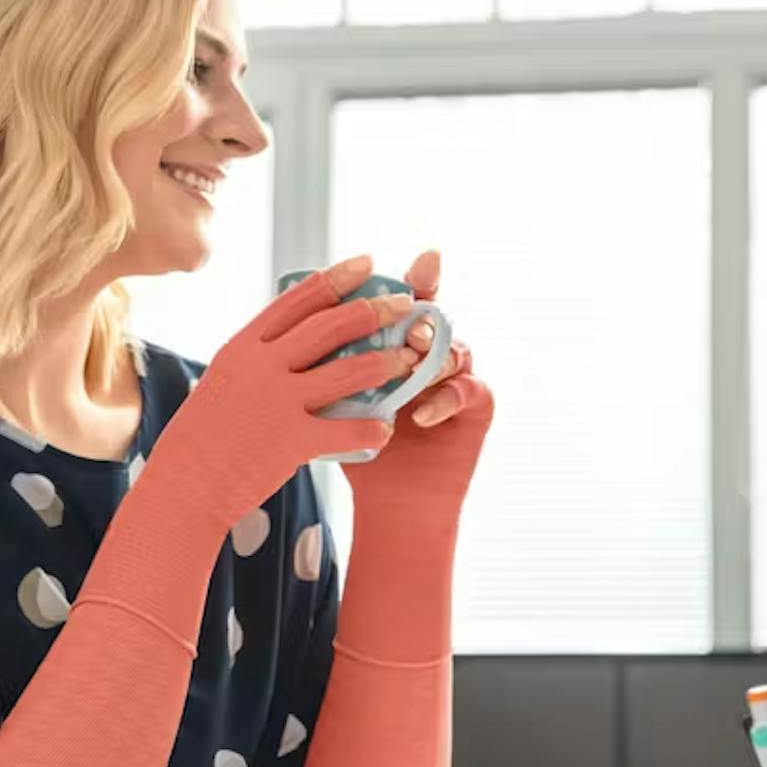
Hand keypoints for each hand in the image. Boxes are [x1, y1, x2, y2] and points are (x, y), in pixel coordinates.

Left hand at [338, 250, 494, 518]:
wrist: (389, 504)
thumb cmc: (355, 447)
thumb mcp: (331, 399)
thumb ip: (325, 361)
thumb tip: (288, 319)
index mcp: (396, 342)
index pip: (398, 302)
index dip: (392, 280)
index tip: (379, 262)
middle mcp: (430, 351)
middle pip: (432, 316)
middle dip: (421, 311)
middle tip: (408, 319)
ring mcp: (457, 376)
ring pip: (452, 349)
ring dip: (431, 356)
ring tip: (412, 366)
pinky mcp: (479, 406)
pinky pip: (468, 389)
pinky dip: (445, 398)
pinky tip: (420, 412)